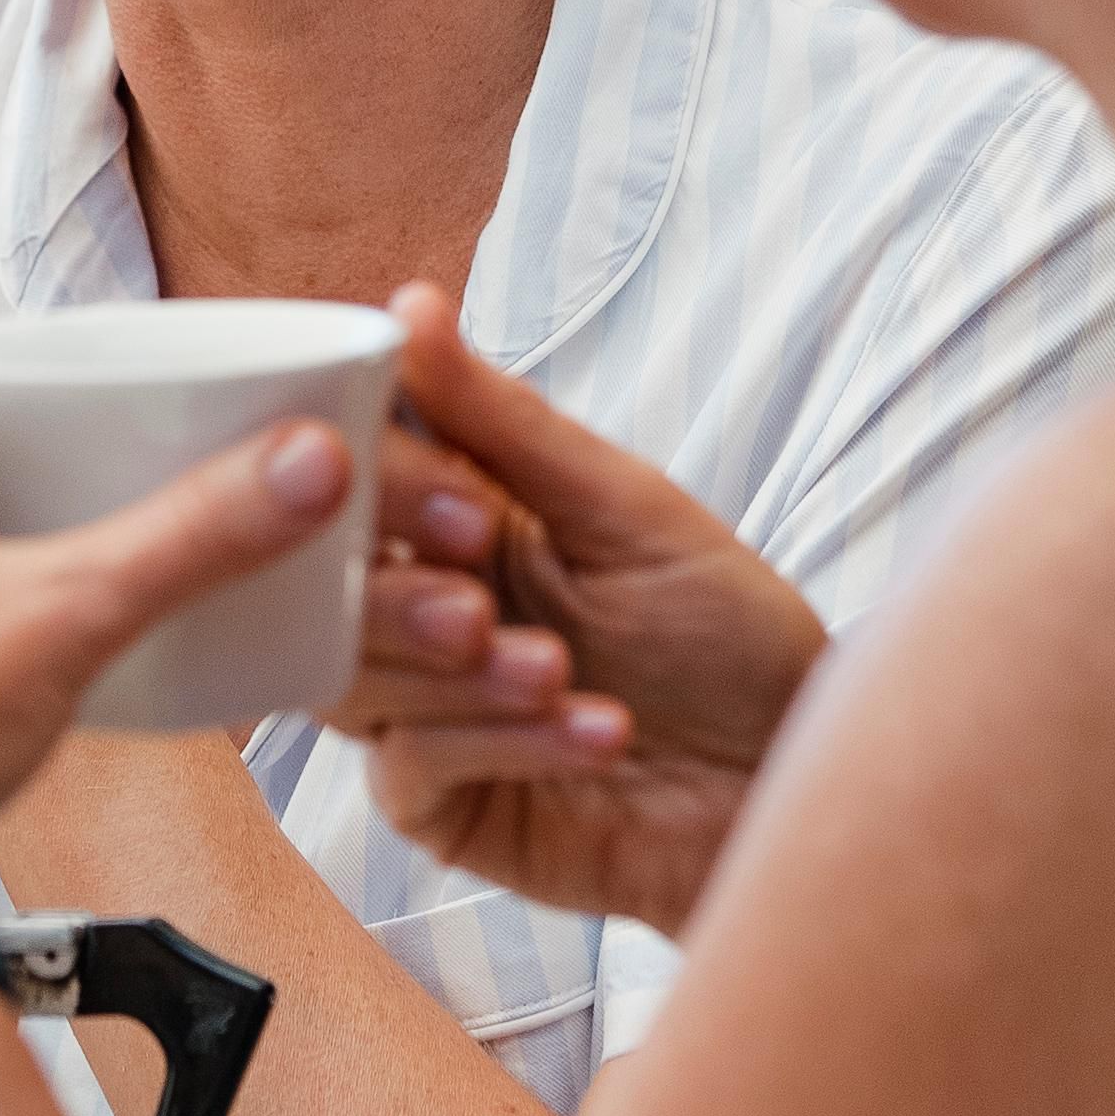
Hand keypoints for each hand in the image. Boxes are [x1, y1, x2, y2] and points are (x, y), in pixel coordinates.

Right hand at [333, 286, 826, 932]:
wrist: (795, 775)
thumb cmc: (727, 634)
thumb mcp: (628, 511)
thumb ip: (506, 424)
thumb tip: (408, 308)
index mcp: (449, 519)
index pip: (350, 473)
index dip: (374, 479)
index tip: (457, 500)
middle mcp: (418, 609)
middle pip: (320, 587)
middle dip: (396, 591)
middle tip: (481, 602)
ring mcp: (420, 710)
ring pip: (349, 678)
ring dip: (456, 674)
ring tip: (559, 670)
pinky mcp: (443, 807)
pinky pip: (412, 767)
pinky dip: (502, 740)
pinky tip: (597, 729)